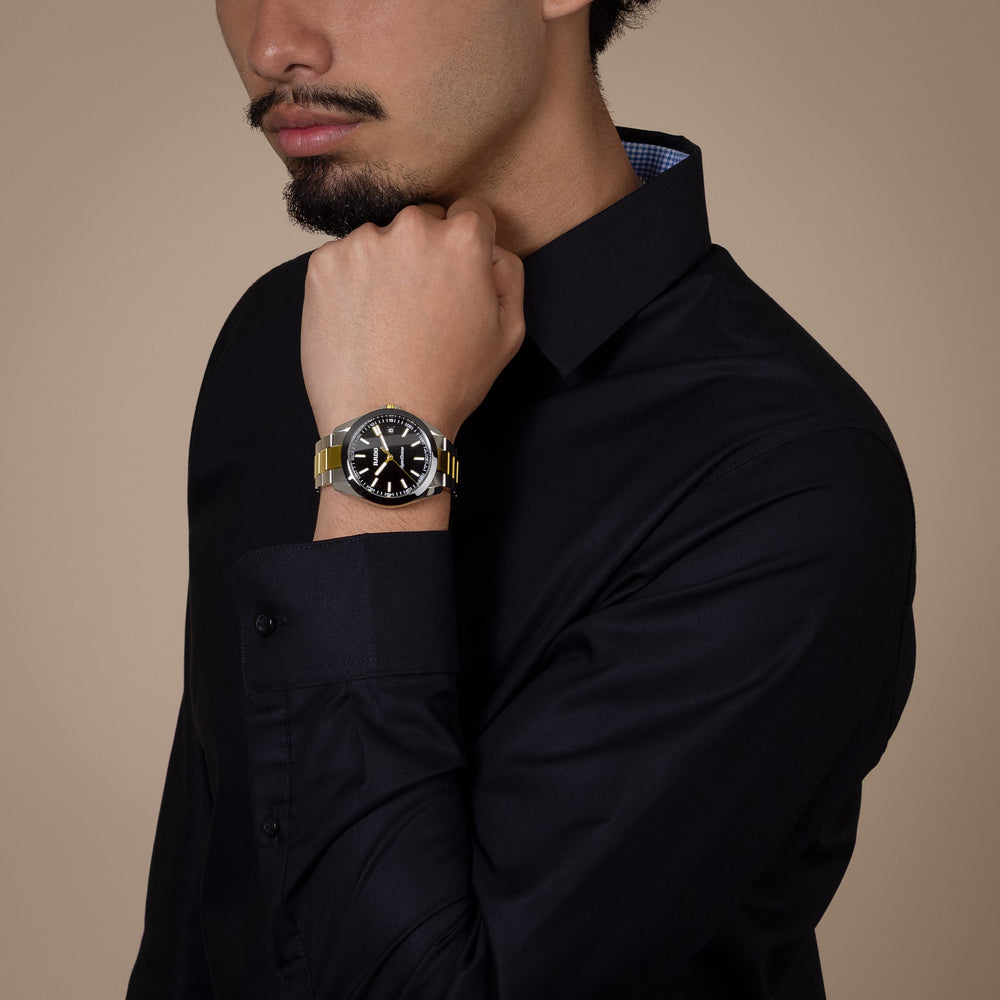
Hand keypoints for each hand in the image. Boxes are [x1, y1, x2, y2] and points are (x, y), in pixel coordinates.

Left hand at [301, 198, 525, 442]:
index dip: (467, 245)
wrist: (385, 420)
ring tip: (385, 321)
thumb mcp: (508, 333)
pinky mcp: (323, 265)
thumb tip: (492, 248)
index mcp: (461, 240)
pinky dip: (349, 284)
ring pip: (378, 242)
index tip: (454, 274)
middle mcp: (411, 229)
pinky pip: (342, 261)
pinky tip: (359, 323)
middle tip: (418, 307)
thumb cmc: (448, 382)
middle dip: (422, 254)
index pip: (470, 213)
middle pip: (421, 223)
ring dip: (383, 267)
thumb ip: (508, 274)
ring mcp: (362, 244)